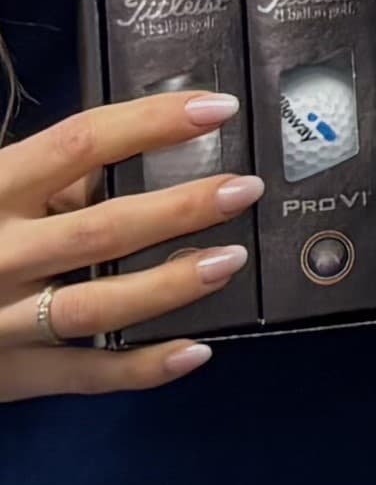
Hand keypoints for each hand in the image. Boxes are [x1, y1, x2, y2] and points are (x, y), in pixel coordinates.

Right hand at [0, 90, 262, 396]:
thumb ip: (51, 174)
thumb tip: (134, 152)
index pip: (80, 143)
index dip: (151, 122)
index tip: (216, 109)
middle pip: (100, 229)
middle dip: (180, 209)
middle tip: (244, 190)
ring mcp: (2, 322)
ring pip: (97, 305)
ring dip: (170, 285)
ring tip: (231, 261)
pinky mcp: (11, 376)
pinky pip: (84, 375)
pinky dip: (141, 368)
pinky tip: (196, 350)